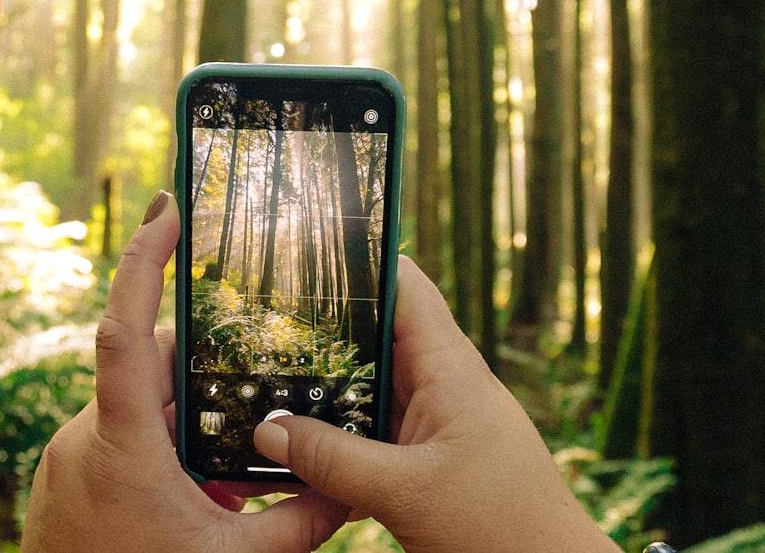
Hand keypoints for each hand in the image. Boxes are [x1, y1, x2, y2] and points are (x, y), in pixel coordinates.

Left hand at [21, 191, 348, 552]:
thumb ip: (301, 521)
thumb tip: (353, 485)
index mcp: (121, 445)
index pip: (124, 330)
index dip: (142, 261)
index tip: (166, 207)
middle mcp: (83, 438)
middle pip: (149, 370)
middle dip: (204, 375)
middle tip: (253, 385)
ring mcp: (66, 457)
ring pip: (135, 407)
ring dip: (183, 421)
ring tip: (225, 471)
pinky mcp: (62, 478)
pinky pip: (116, 438)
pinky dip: (158, 448)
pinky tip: (194, 491)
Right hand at [249, 256, 617, 552]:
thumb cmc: (502, 530)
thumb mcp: (405, 492)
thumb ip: (332, 459)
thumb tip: (268, 429)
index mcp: (452, 370)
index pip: (405, 286)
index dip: (363, 257)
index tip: (309, 240)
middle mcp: (444, 386)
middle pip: (377, 335)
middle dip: (326, 327)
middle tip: (262, 315)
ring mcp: (437, 424)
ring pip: (371, 387)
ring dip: (328, 385)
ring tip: (265, 371)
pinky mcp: (429, 460)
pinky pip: (375, 430)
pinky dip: (340, 430)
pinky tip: (299, 439)